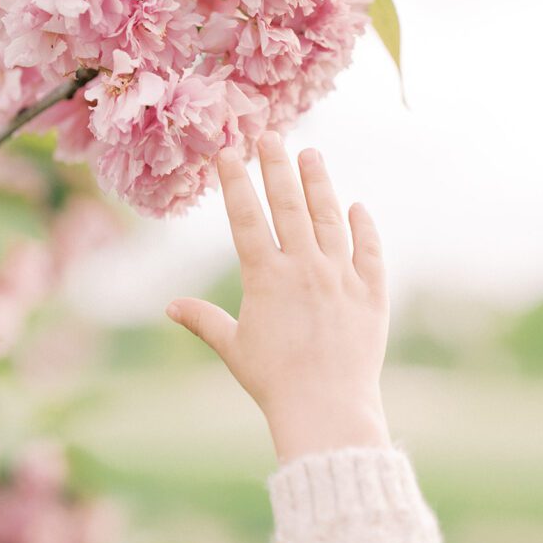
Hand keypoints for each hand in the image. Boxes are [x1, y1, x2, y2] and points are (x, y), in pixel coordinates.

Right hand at [166, 131, 390, 461]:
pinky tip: (357, 208)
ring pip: (330, 219)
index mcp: (266, 277)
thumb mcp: (234, 348)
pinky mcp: (372, 294)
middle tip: (272, 134)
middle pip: (289, 205)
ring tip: (312, 155)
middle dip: (277, 166)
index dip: (236, 183)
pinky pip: (369, 252)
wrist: (327, 408)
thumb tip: (170, 306)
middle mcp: (304, 268)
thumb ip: (204, 321)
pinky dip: (364, 228)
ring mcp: (341, 277)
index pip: (247, 218)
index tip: (229, 152)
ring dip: (320, 184)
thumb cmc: (274, 382)